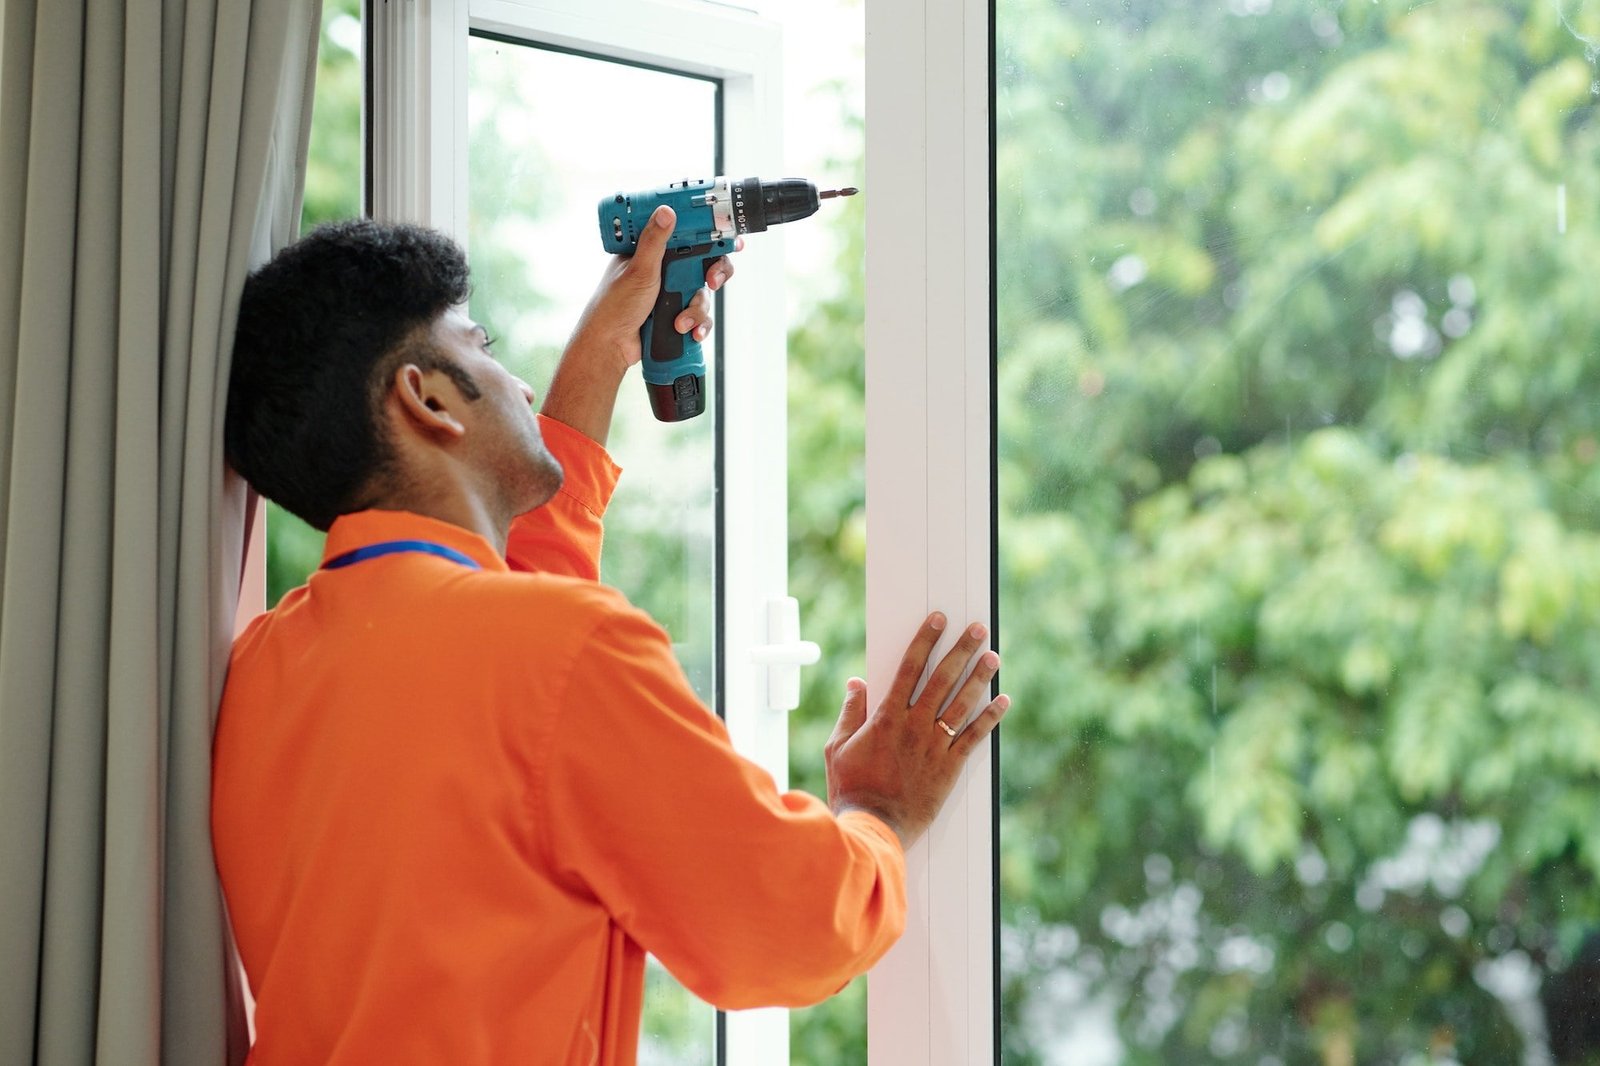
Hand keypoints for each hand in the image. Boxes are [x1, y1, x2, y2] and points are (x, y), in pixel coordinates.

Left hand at [567, 204, 736, 375]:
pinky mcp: (677, 314)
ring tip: (680, 322)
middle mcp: (666, 270)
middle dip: (713, 275)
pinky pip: (700, 317)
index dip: (711, 237)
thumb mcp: (639, 269)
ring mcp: (672, 293)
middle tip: (712, 281)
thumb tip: (666, 211)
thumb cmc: (615, 305)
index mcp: (655, 252)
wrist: (612, 345)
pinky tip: (690, 332)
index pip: (688, 237)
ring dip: (696, 310)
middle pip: (704, 265)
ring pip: (703, 294)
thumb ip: (655, 241)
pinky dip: (698, 325)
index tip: (728, 240)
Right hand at [825, 613, 1010, 847]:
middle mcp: (914, 726)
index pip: (910, 668)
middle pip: (942, 679)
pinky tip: (1003, 700)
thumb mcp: (838, 747)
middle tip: (978, 628)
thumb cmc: (852, 788)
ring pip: (962, 704)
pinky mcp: (949, 768)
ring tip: (993, 655)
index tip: (939, 619)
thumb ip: (850, 713)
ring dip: (980, 677)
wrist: (874, 827)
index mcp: (887, 717)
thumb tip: (856, 683)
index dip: (926, 640)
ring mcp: (934, 746)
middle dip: (961, 650)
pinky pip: (974, 738)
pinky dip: (990, 718)